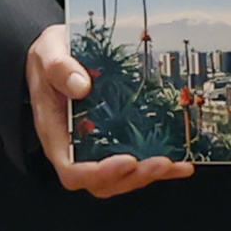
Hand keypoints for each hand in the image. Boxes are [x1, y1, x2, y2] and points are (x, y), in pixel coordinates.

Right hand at [26, 24, 192, 197]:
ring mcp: (96, 142)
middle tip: (160, 163)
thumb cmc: (49, 56)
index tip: (126, 161)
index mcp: (55, 132)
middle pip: (101, 181)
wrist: (58, 50)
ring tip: (173, 164)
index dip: (98, 173)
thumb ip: (59, 69)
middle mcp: (75, 144)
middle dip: (132, 177)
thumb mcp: (48, 53)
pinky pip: (136, 158)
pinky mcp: (115, 135)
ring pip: (120, 176)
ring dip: (148, 174)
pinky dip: (159, 165)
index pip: (72, 170)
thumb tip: (81, 87)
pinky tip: (181, 162)